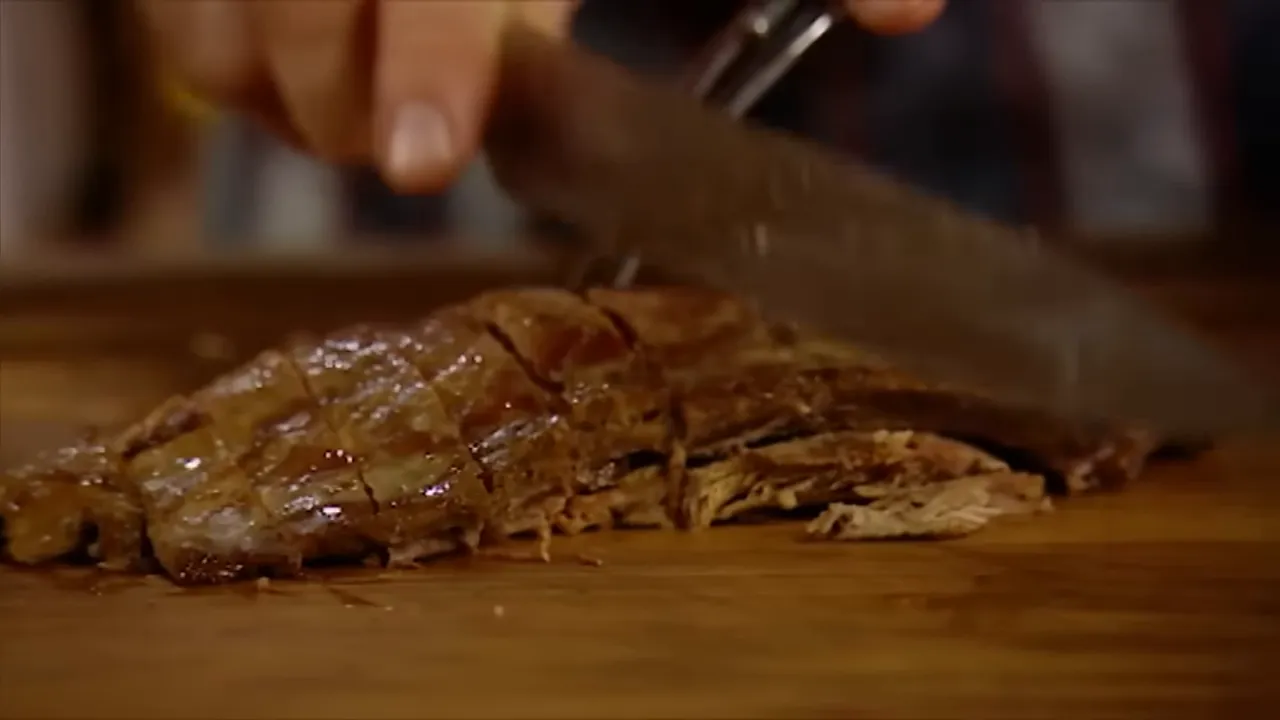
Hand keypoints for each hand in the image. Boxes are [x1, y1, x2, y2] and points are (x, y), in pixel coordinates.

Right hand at [139, 0, 944, 193]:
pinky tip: (300, 78)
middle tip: (411, 150)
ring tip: (359, 115)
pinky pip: (175, 24)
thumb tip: (913, 13)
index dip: (422, 64)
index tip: (419, 161)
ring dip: (283, 104)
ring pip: (215, 36)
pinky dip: (229, 74)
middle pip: (297, 12)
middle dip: (347, 110)